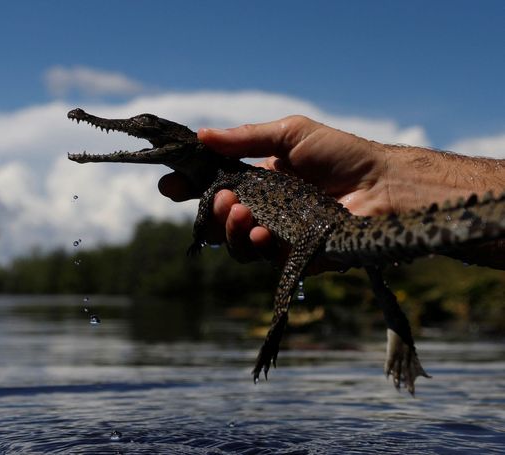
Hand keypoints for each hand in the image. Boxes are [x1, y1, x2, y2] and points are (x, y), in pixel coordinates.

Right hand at [158, 115, 391, 268]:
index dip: (190, 189)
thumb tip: (201, 136)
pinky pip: (266, 261)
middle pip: (220, 222)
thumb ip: (245, 138)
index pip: (215, 187)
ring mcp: (279, 237)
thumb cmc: (341, 155)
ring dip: (230, 230)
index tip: (170, 185)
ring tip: (240, 212)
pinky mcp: (297, 259)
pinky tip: (261, 233)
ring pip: (237, 246)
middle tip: (221, 198)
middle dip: (210, 212)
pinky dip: (257, 247)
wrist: (385, 183)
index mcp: (259, 181)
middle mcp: (265, 211)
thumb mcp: (290, 135)